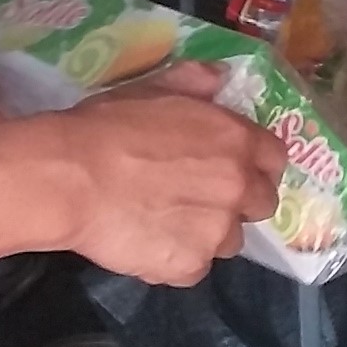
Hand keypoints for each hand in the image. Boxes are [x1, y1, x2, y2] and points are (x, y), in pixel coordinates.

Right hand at [0, 61, 285, 286]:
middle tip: (199, 196)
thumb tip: (219, 78)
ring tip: (167, 221)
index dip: (255, 163)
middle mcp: (237, 189)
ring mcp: (216, 233)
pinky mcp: (189, 267)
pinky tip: (147, 242)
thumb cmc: (108, 126)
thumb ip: (196, 81)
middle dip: (238, 202)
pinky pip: (194, 268)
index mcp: (237, 141)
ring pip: (228, 240)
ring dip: (208, 232)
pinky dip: (177, 259)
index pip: (275, 158)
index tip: (234, 167)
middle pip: (261, 204)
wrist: (70, 178)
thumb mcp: (154, 88)